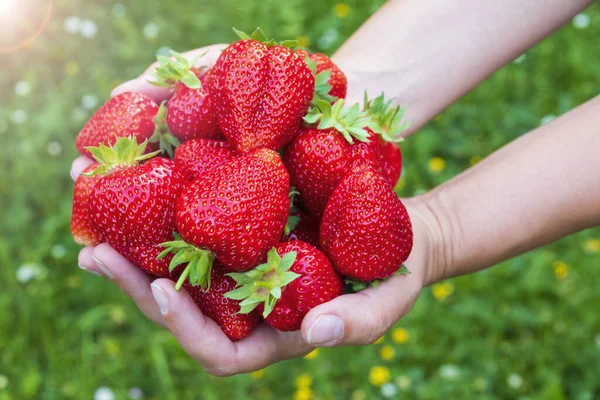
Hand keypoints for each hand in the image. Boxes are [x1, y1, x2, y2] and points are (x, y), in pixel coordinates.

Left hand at [73, 45, 440, 375]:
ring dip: (134, 249)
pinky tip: (140, 186)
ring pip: (177, 269)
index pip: (219, 350)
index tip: (163, 291)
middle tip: (94, 255)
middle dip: (136, 286)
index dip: (187, 329)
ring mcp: (238, 269)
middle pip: (181, 309)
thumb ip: (357, 322)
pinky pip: (194, 230)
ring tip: (95, 224)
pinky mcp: (240, 233)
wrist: (393, 229)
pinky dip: (164, 213)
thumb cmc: (391, 274)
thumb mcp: (385, 299)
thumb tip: (318, 333)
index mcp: (272, 332)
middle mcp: (245, 306)